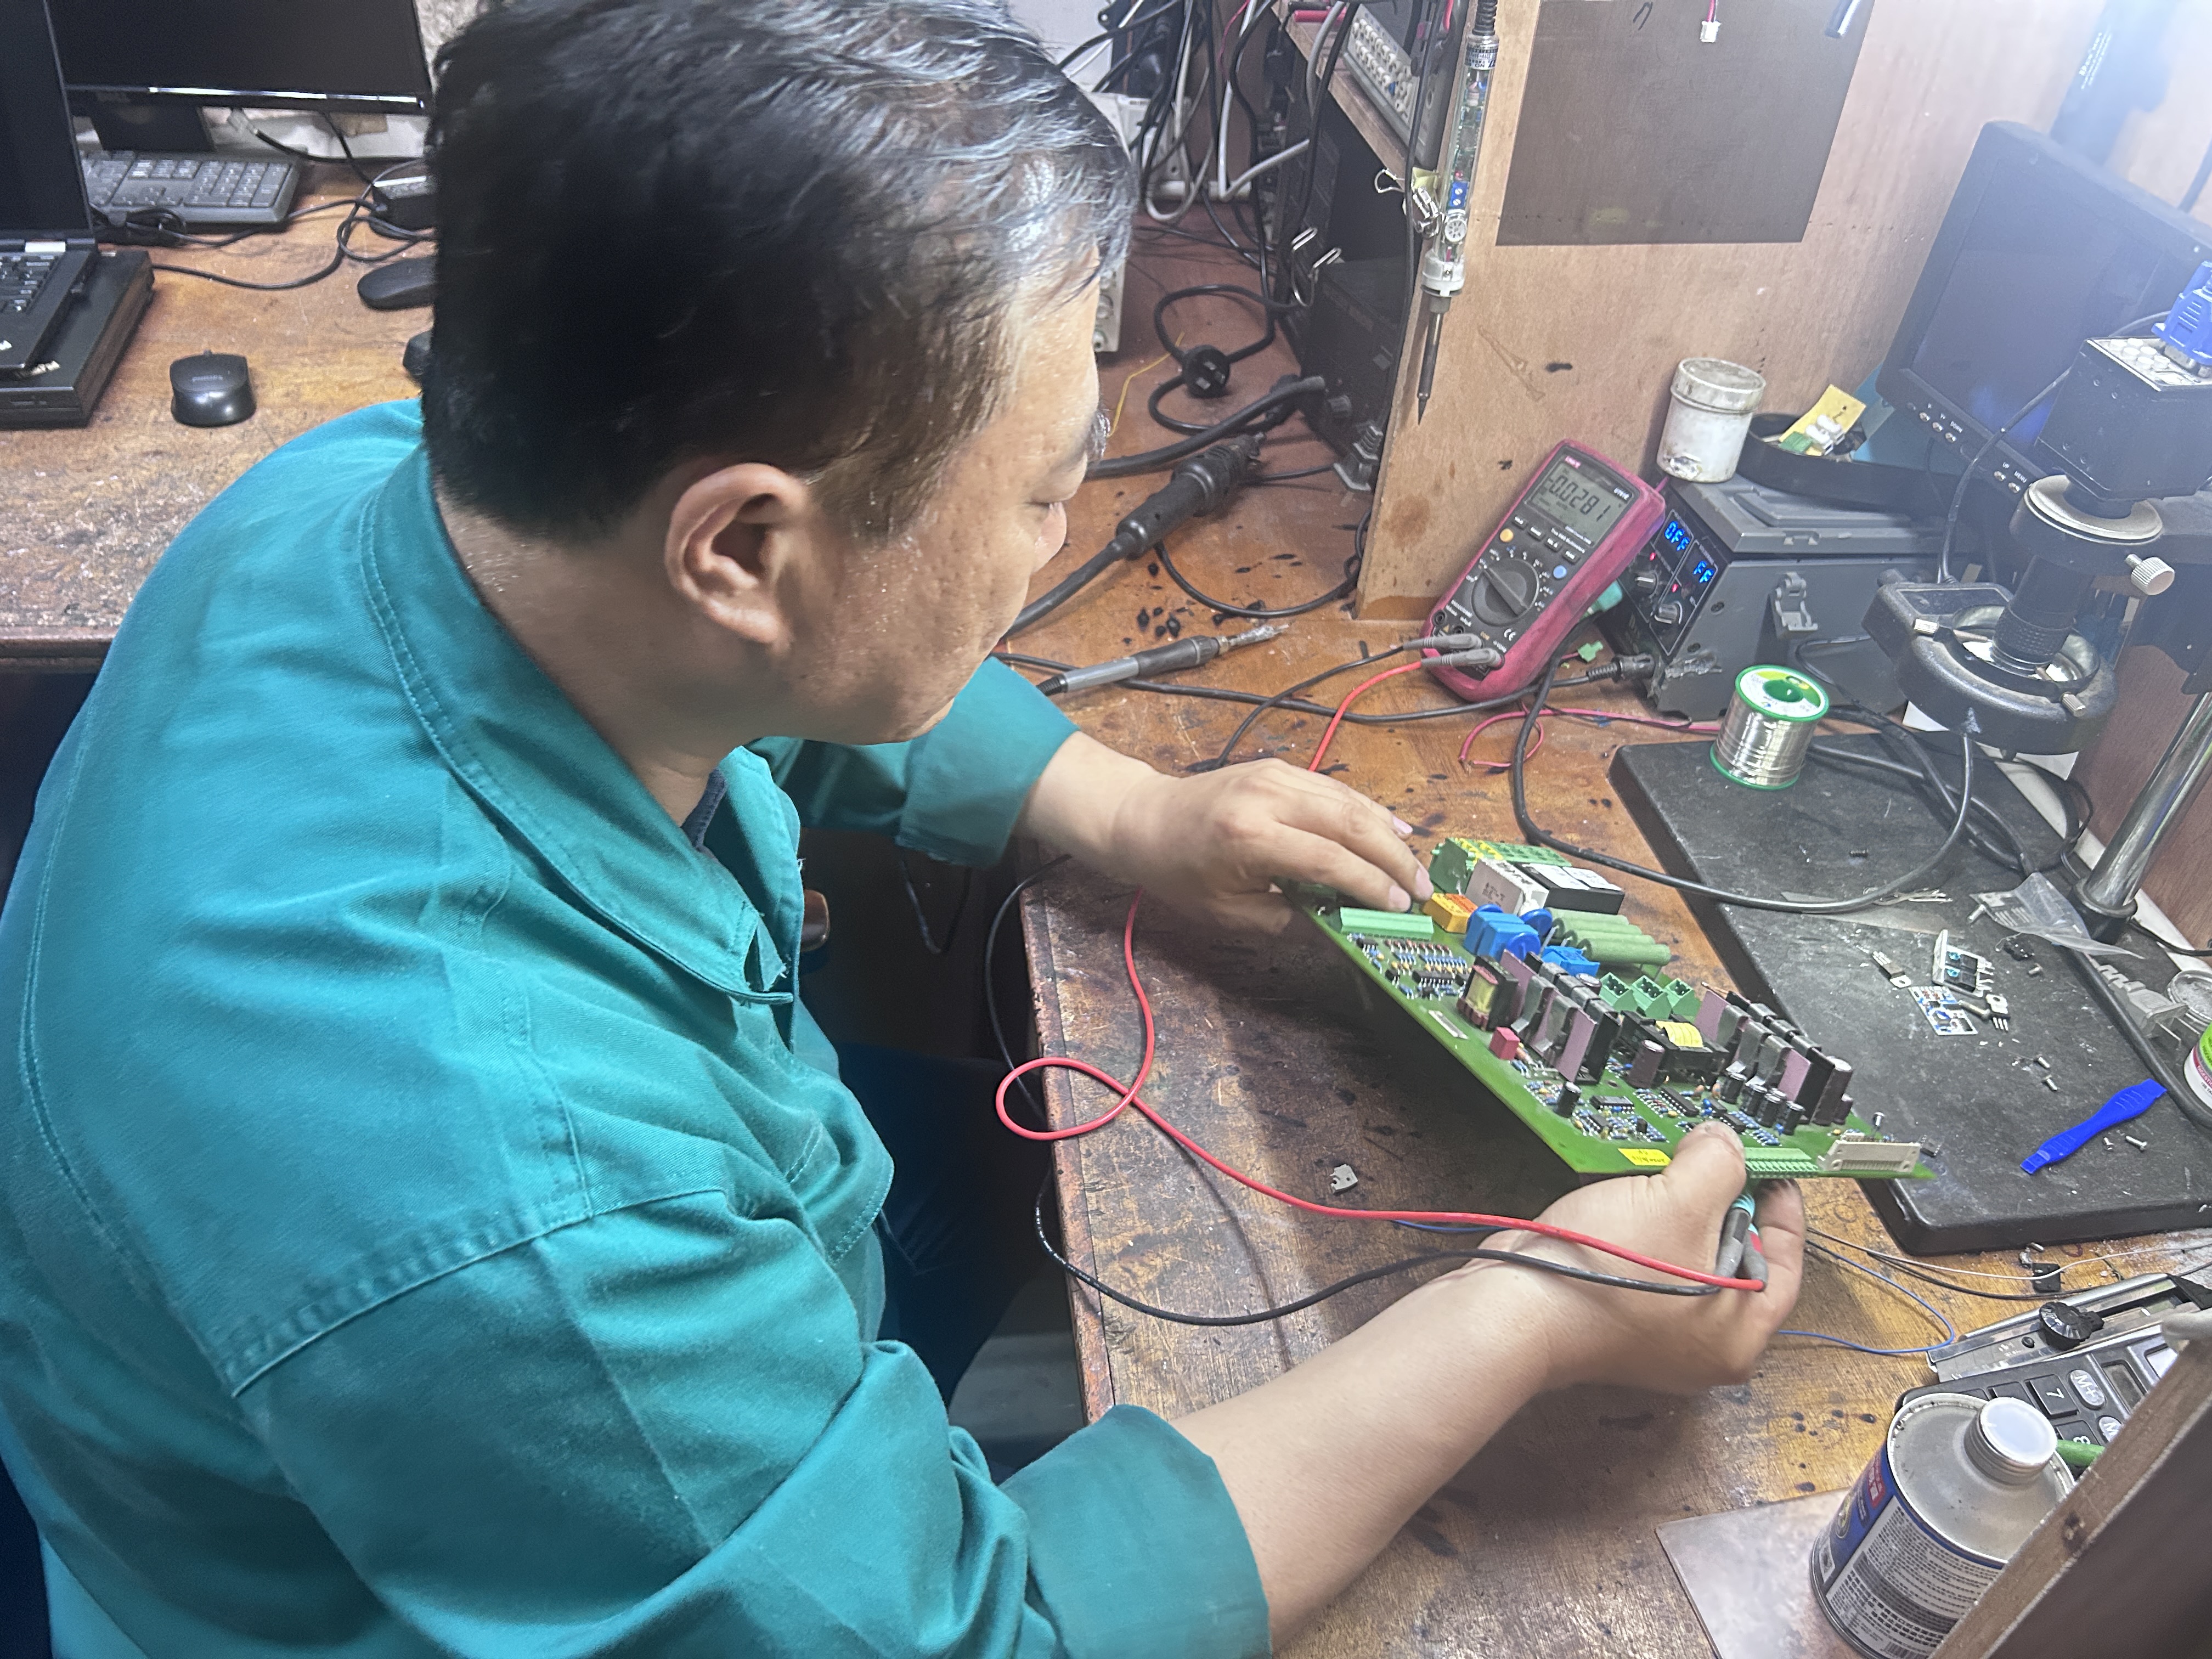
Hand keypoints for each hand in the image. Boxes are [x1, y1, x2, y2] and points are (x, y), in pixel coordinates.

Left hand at [1018, 734, 1431, 930]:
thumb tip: (1342, 927)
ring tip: (1415, 863)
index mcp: (1250, 838)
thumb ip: (1287, 918)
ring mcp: (1274, 775)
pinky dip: (1366, 810)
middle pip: (1349, 824)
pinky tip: (1389, 829)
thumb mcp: (1227, 911)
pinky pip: (1334, 789)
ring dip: (1388, 832)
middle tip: (1422, 889)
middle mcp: (1267, 798)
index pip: (1328, 860)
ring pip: (1349, 801)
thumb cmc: (1179, 871)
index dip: (1370, 885)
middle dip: (1393, 858)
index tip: (1400, 907)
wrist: (1144, 817)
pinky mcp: (1278, 767)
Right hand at [1456, 1123, 1804, 1393]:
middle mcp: (1703, 1346)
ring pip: (1689, 1260)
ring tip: (1670, 1174)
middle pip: (1736, 1260)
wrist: (1516, 1304)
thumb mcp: (1681, 1200)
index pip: (1785, 1264)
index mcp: (1739, 1337)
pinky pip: (1653, 1266)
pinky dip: (1650, 1231)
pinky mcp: (1619, 1318)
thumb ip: (1719, 1163)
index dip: (1782, 1207)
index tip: (1772, 1169)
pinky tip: (1636, 1199)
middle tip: (1716, 1160)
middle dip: (1724, 1204)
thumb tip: (1725, 1144)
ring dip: (1681, 1213)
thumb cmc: (1605, 1273)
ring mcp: (1657, 1335)